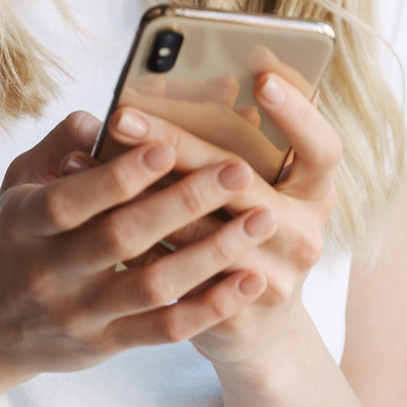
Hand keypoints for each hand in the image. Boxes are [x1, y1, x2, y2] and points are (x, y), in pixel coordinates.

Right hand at [0, 110, 280, 385]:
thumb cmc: (14, 238)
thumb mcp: (17, 184)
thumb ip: (57, 145)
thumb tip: (99, 116)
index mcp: (25, 222)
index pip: (71, 200)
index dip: (118, 176)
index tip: (167, 146)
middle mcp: (49, 271)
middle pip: (122, 238)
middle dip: (184, 202)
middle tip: (237, 172)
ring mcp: (80, 313)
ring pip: (153, 286)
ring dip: (212, 254)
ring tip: (260, 220)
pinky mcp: (106, 345)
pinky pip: (165, 330)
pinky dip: (210, 307)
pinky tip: (249, 280)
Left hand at [99, 72, 341, 367]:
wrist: (258, 329)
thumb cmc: (250, 233)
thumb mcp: (264, 187)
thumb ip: (241, 142)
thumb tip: (211, 86)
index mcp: (316, 193)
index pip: (322, 147)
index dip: (297, 114)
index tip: (261, 77)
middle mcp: (304, 235)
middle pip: (240, 180)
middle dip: (176, 143)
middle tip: (123, 117)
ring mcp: (275, 279)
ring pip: (199, 227)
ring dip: (137, 192)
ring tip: (84, 160)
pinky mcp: (235, 315)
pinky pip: (174, 271)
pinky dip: (131, 239)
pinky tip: (92, 214)